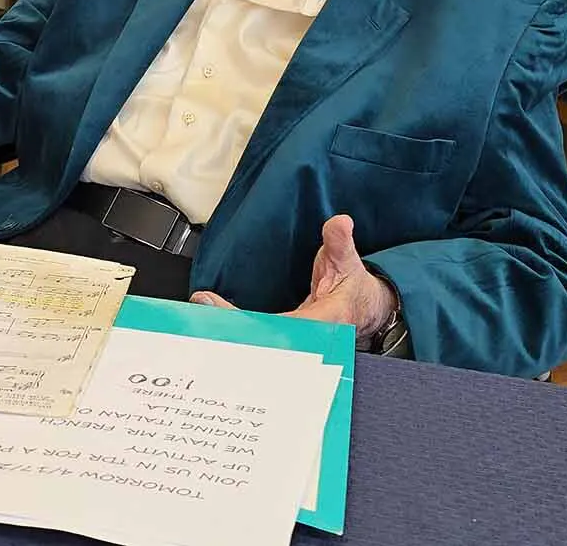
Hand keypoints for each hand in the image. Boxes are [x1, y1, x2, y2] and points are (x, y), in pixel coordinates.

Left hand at [190, 215, 397, 345]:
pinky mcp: (286, 341)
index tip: (231, 313)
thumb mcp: (349, 261)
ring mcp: (298, 343)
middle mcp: (311, 337)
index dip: (258, 323)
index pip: (289, 326)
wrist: (364, 310)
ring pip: (260, 344)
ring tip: (202, 312)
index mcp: (328, 319)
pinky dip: (237, 330)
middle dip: (233, 327)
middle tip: (204, 307)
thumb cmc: (354, 288)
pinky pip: (259, 339)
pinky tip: (214, 322)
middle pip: (267, 340)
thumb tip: (340, 223)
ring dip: (230, 330)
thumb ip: (340, 242)